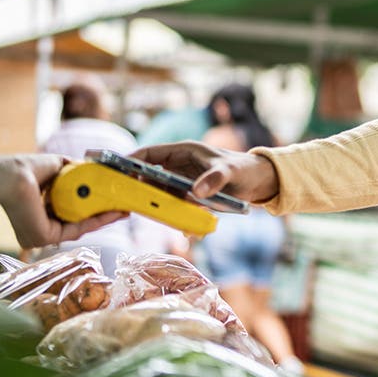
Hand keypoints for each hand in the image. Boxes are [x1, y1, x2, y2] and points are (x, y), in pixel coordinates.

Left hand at [0, 154, 127, 248]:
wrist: (12, 176)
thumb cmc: (26, 169)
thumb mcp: (58, 167)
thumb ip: (76, 170)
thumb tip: (95, 168)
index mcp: (40, 215)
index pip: (72, 214)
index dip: (94, 209)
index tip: (113, 202)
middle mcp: (40, 229)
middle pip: (79, 223)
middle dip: (104, 216)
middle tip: (124, 208)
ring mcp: (41, 236)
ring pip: (80, 228)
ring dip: (104, 219)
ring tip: (123, 210)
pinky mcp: (44, 237)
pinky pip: (77, 230)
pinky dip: (97, 222)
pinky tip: (112, 213)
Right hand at [130, 141, 278, 202]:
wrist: (260, 182)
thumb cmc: (245, 169)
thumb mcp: (230, 173)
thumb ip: (214, 180)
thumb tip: (196, 192)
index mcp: (184, 151)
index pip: (150, 152)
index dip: (132, 160)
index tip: (116, 172)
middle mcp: (180, 165)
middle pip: (149, 174)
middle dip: (139, 187)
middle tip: (127, 201)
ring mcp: (184, 180)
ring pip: (160, 192)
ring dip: (155, 203)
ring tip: (150, 216)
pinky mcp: (190, 195)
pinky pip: (174, 204)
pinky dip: (172, 213)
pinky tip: (178, 225)